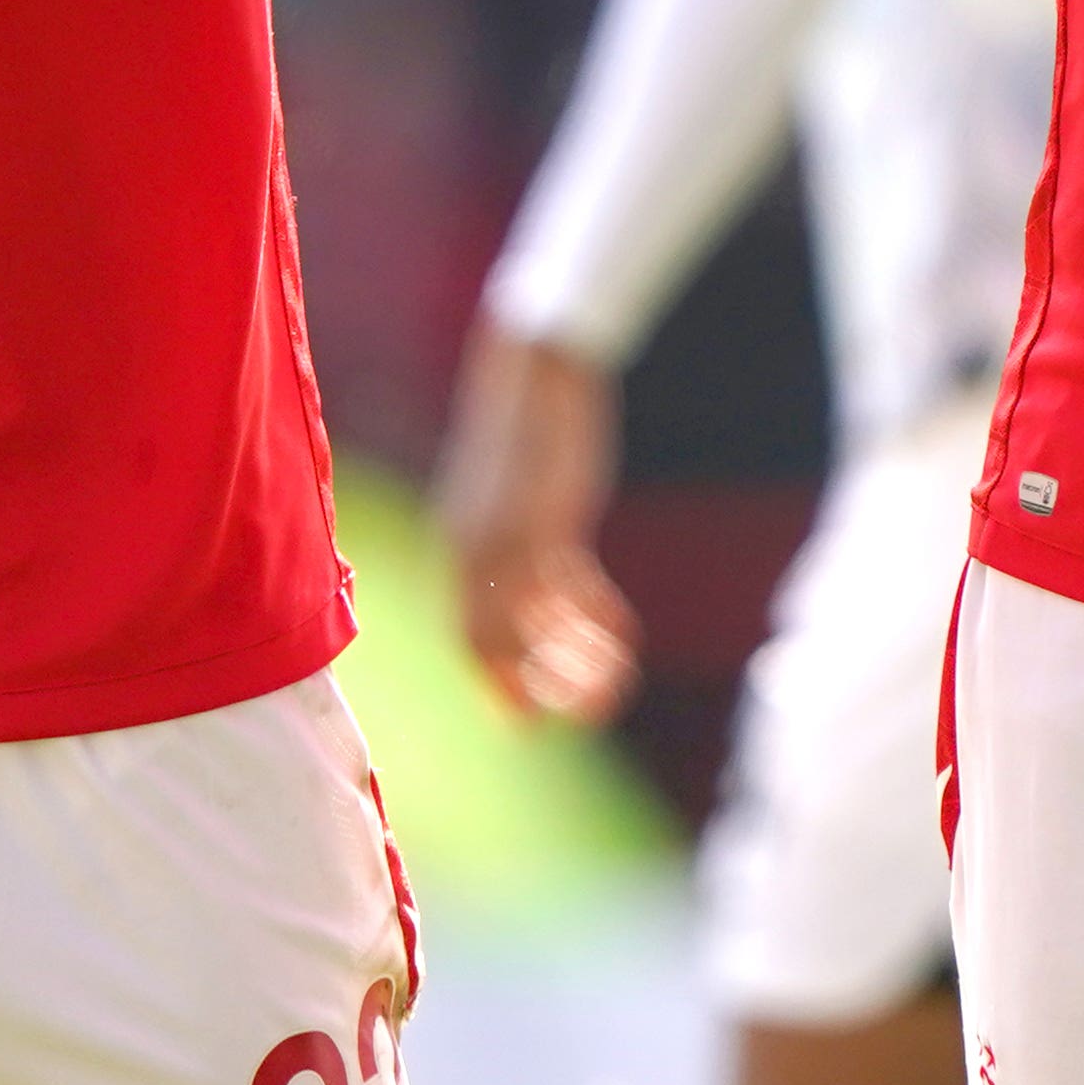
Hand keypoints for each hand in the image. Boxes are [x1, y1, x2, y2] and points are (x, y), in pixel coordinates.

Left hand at [438, 325, 641, 726]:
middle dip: (538, 689)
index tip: (530, 717)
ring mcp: (505, 537)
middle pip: (493, 649)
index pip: (468, 640)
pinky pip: (567, 593)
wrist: (537, 366)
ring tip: (615, 688)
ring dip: (575, 668)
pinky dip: (595, 620)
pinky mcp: (544, 520)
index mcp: (458, 548)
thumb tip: (552, 592)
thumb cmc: (529, 431)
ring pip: (532, 631)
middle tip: (584, 712)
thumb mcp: (520, 498)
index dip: (500, 684)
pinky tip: (625, 637)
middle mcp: (470, 551)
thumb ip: (527, 546)